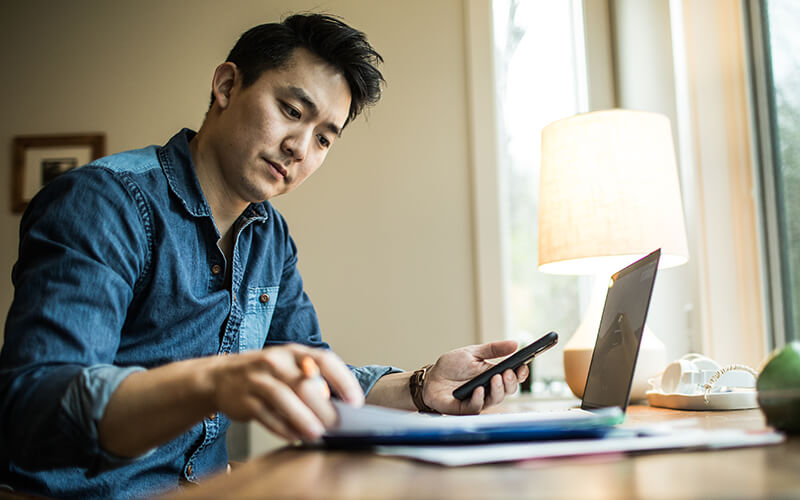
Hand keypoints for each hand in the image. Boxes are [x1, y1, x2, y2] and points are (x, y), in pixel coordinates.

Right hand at [208, 344, 363, 440]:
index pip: (325, 360)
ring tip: (317, 434)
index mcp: (294, 352)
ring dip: (303, 418)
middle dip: (323, 408)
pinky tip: (294, 436)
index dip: (343, 380)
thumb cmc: (266, 374)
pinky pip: (266, 415)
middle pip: (304, 384)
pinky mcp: (244, 399)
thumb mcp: (289, 368)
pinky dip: (282, 428)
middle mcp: (276, 361)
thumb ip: (312, 382)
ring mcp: (258, 379)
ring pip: (284, 398)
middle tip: (337, 425)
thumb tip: (341, 409)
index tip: (355, 401)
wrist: (221, 377)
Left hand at [422, 340, 528, 414]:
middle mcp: (489, 389)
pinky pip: (476, 407)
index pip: (512, 377)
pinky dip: (479, 398)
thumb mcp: (473, 352)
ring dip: (498, 390)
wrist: (431, 377)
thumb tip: (515, 344)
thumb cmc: (452, 365)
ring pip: (495, 399)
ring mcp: (479, 400)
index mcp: (493, 374)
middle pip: (508, 390)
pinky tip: (479, 390)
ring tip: (496, 378)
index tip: (523, 366)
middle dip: (511, 382)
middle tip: (508, 372)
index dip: (520, 373)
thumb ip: (493, 349)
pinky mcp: (465, 408)